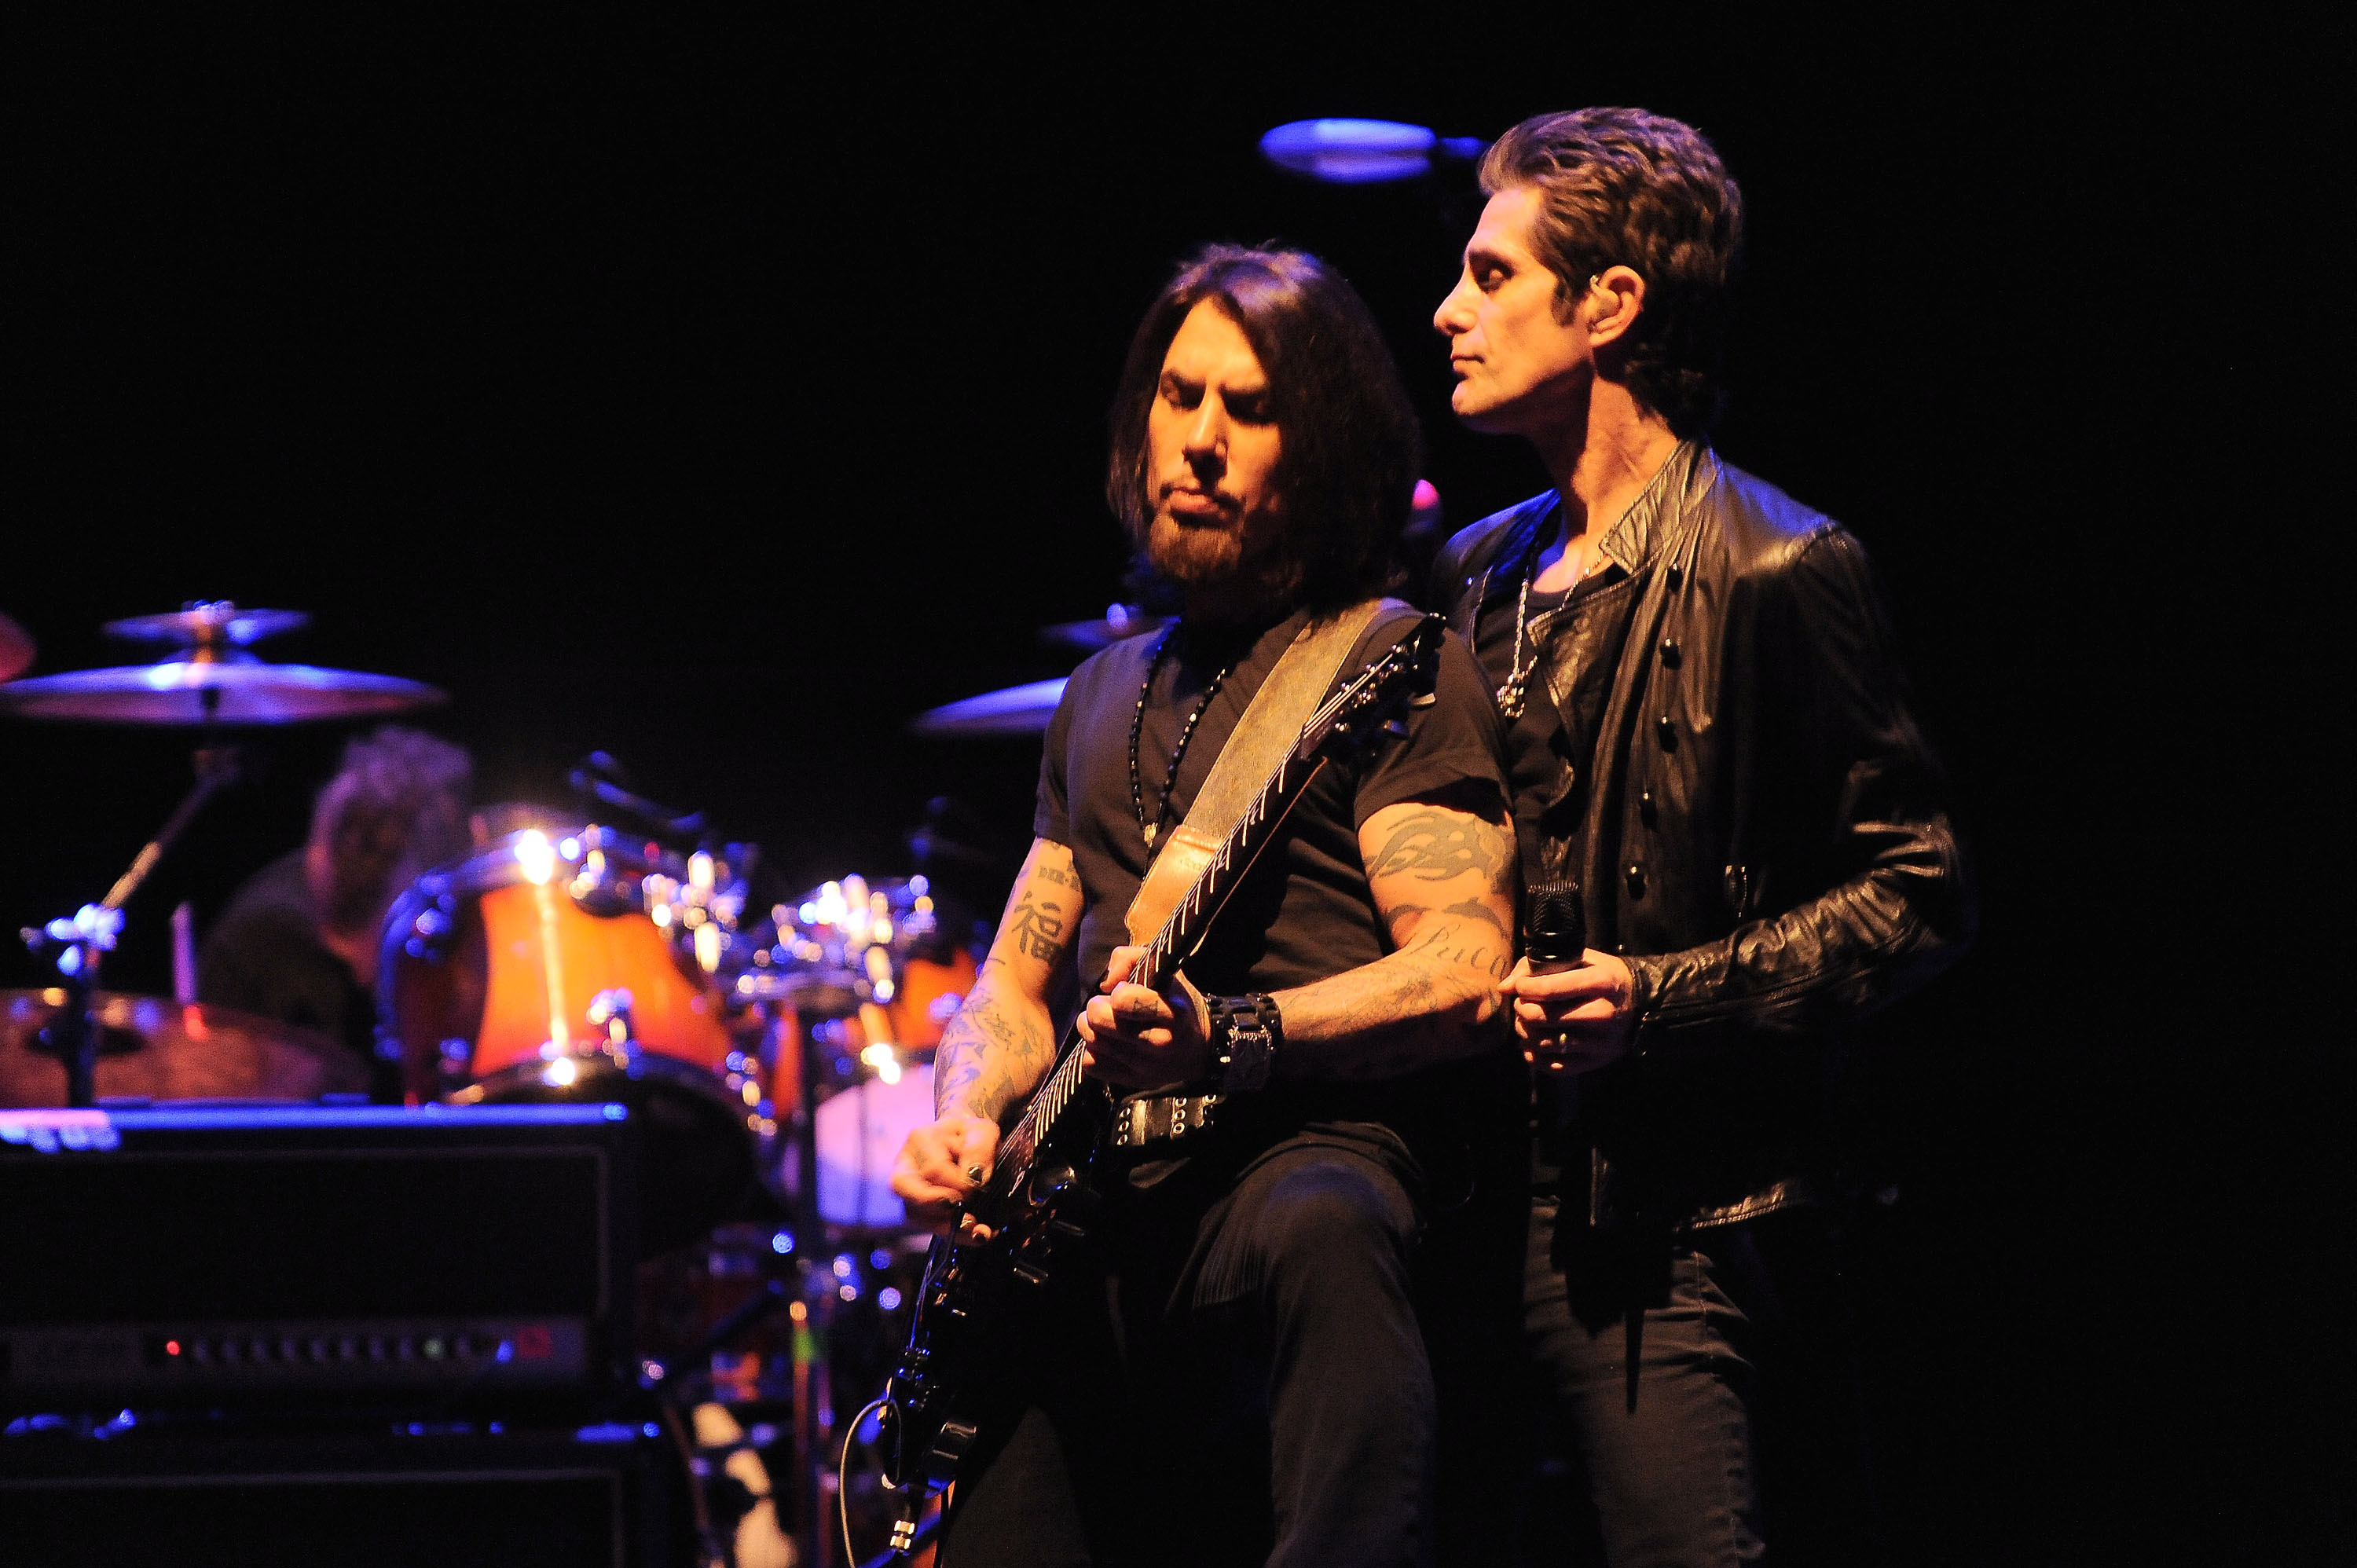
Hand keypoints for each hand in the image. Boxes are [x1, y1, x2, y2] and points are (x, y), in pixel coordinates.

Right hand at [890, 1113, 1002, 1234]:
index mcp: (920, 1139)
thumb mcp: (982, 1131)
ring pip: (913, 1213)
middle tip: (969, 1218)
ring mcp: (906, 1187)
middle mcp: (905, 1164)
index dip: (959, 1183)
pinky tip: (975, 1234)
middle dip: (938, 1207)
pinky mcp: (915, 1206)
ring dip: (947, 1227)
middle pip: (905, 1190)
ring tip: (978, 1231)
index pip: (934, 1169)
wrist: (965, 1140)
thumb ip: (979, 1148)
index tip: (979, 1185)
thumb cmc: (971, 1134)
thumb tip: (974, 1177)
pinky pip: (925, 1225)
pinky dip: (952, 1233)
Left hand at [1076, 944, 1210, 1088]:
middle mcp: (1160, 1042)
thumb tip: (1105, 983)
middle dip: (1097, 1007)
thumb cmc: (1175, 1002)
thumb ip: (1130, 959)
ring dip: (1092, 1027)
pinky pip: (1090, 1064)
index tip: (1124, 991)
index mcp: (1172, 1012)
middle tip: (1107, 1006)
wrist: (1198, 1048)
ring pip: (1092, 1040)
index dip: (1117, 991)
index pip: (1123, 1000)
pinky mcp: (1132, 1081)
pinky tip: (1108, 1043)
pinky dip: (1093, 1051)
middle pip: (1099, 1020)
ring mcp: (1145, 1066)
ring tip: (1105, 1022)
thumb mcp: (1164, 971)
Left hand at [1498, 950, 1635, 1073]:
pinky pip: (1553, 1066)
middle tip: (1522, 1004)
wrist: (1641, 1004)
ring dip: (1525, 1032)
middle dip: (1522, 1009)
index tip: (1520, 986)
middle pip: (1541, 1017)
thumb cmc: (1603, 976)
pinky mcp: (1596, 1062)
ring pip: (1543, 1043)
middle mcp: (1603, 1014)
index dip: (1524, 987)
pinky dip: (1536, 1056)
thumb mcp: (1579, 958)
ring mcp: (1600, 1042)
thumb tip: (1505, 987)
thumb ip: (1537, 966)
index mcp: (1600, 983)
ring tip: (1527, 1022)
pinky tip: (1537, 1043)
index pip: (1549, 989)